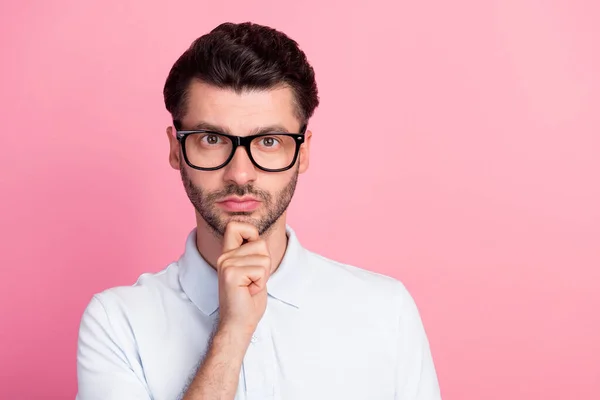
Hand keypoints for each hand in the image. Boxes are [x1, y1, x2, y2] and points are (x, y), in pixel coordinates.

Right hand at [216, 221, 271, 336]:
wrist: (238, 323)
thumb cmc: (248, 299)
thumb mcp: (251, 270)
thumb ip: (252, 252)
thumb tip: (259, 239)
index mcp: (227, 254)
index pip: (235, 226)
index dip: (251, 232)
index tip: (254, 253)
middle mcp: (224, 257)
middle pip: (260, 243)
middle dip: (265, 263)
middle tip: (253, 280)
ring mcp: (226, 264)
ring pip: (263, 257)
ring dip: (264, 275)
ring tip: (251, 286)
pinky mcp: (231, 274)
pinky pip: (261, 269)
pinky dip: (261, 282)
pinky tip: (249, 291)